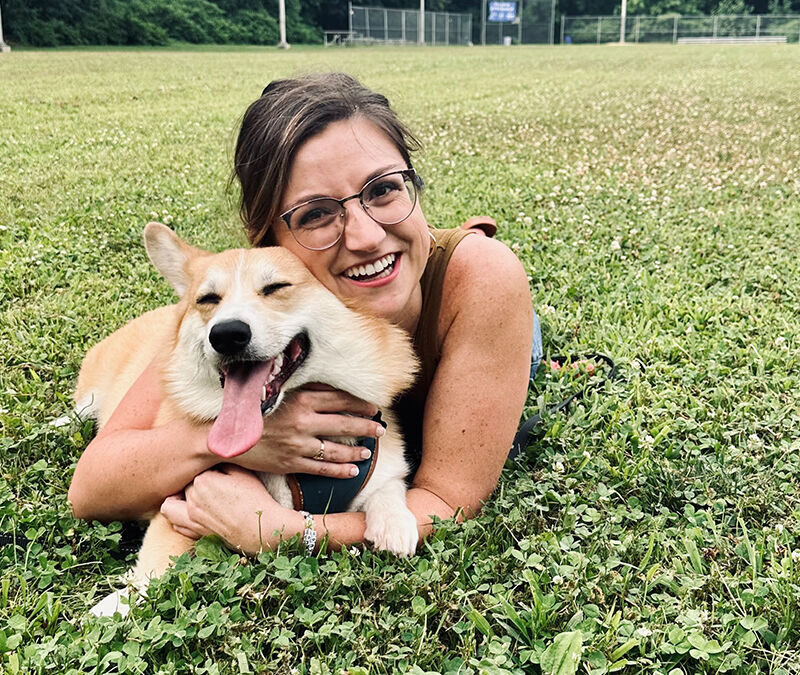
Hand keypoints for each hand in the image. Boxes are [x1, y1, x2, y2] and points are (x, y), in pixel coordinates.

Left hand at [160, 465, 301, 553]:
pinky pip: (175, 524)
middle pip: (185, 485)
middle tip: (213, 485)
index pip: (196, 469)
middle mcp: (192, 499)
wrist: (262, 528)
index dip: (209, 470)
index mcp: (203, 480)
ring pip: (169, 506)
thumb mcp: (243, 472)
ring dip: (175, 500)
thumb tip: (214, 454)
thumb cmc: (255, 499)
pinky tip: (192, 513)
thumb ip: (224, 461)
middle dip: (195, 483)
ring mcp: (192, 518)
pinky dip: (178, 517)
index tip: (220, 472)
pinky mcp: (195, 533)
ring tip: (188, 497)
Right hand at [227, 386, 385, 478]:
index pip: (340, 400)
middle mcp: (303, 421)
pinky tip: (354, 470)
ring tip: (369, 451)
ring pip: (337, 449)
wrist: (224, 436)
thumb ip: (303, 388)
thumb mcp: (279, 392)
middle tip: (381, 429)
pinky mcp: (291, 463)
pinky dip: (341, 470)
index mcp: (301, 399)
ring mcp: (298, 445)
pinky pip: (322, 468)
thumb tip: (329, 384)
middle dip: (367, 427)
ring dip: (356, 451)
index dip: (361, 404)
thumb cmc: (252, 409)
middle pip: (344, 424)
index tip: (375, 406)